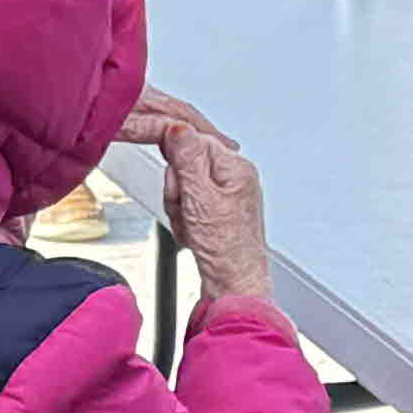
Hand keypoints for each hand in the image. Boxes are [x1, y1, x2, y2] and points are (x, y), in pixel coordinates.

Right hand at [133, 99, 271, 305]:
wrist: (233, 285)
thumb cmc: (224, 249)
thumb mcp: (200, 198)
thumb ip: (187, 160)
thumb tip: (178, 127)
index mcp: (236, 166)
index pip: (192, 141)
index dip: (176, 164)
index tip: (179, 187)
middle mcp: (234, 176)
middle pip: (184, 164)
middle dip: (177, 191)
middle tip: (188, 213)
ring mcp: (227, 194)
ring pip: (182, 186)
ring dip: (179, 209)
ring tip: (192, 227)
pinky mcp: (218, 211)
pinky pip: (188, 204)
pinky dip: (184, 220)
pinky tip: (194, 234)